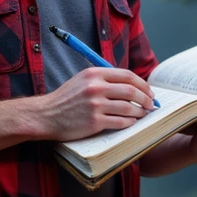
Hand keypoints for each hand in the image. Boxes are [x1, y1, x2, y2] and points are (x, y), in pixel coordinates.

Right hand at [31, 67, 155, 140]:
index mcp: (94, 74)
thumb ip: (102, 79)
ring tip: (143, 114)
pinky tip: (132, 123)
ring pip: (128, 107)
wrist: (46, 116)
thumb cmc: (65, 99)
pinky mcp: (94, 122)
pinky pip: (120, 122)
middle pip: (131, 91)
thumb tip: (128, 84)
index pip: (127, 76)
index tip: (149, 91)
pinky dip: (129, 122)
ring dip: (140, 112)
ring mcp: (95, 105)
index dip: (142, 84)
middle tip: (151, 104)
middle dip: (145, 98)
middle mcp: (96, 87)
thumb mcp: (82, 80)